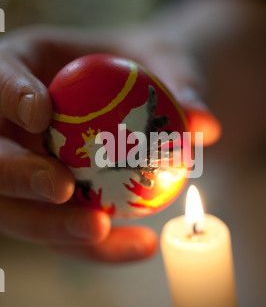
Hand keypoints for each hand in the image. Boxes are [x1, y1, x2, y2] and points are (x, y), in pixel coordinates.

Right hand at [0, 24, 219, 261]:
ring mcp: (23, 169)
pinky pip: (61, 232)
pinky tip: (140, 245)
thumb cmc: (141, 65)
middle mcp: (10, 124)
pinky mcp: (47, 207)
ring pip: (16, 209)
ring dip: (52, 226)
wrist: (141, 92)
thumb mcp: (164, 60)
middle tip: (63, 189)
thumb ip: (180, 84)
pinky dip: (95, 247)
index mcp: (22, 67)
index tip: (42, 114)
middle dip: (18, 175)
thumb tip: (206, 125)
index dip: (9, 96)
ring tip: (102, 230)